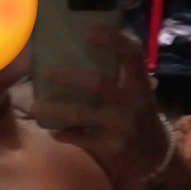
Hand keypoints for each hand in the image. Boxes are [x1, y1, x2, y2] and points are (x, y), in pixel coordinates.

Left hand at [33, 27, 168, 184]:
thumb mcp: (137, 92)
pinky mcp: (113, 148)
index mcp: (140, 82)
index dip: (113, 40)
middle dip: (69, 77)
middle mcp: (134, 101)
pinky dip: (65, 134)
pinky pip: (81, 138)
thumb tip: (77, 50)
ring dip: (56, 109)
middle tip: (45, 72)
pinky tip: (53, 131)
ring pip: (83, 113)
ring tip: (36, 107)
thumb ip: (118, 74)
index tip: (89, 33)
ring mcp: (123, 126)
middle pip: (99, 83)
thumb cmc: (137, 116)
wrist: (154, 156)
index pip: (132, 54)